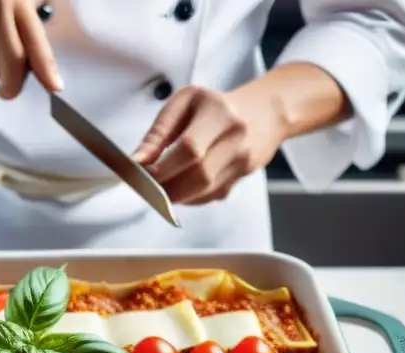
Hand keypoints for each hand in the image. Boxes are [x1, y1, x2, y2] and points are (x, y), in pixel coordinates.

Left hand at [133, 84, 287, 205]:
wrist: (267, 111)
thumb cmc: (219, 104)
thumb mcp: (185, 102)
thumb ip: (159, 132)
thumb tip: (137, 161)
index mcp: (219, 114)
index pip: (190, 148)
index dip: (164, 167)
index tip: (143, 174)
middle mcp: (236, 138)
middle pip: (198, 176)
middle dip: (166, 188)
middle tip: (146, 188)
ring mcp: (242, 161)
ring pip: (204, 191)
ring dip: (176, 196)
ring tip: (160, 187)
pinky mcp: (242, 177)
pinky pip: (210, 196)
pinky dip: (190, 197)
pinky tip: (181, 187)